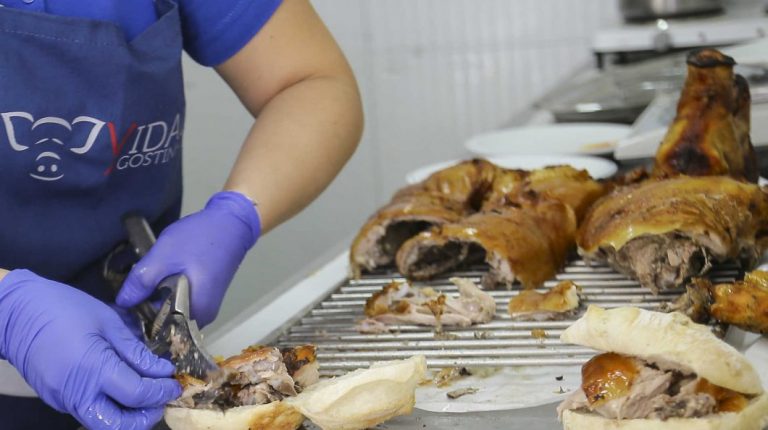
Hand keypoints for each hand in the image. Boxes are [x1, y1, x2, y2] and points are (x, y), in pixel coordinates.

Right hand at [0, 269, 180, 429]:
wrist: (15, 312)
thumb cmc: (64, 308)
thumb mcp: (107, 321)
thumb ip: (135, 351)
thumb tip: (162, 370)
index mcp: (93, 369)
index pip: (138, 395)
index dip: (161, 392)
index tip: (174, 383)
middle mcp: (77, 393)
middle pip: (119, 426)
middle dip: (146, 417)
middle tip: (161, 399)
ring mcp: (64, 400)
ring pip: (103, 424)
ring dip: (128, 417)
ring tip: (145, 395)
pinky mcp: (57, 399)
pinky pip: (89, 411)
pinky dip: (111, 407)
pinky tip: (123, 388)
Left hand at [117, 191, 260, 326]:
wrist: (232, 222)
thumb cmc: (200, 239)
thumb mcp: (164, 256)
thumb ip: (141, 282)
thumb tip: (122, 303)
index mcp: (195, 313)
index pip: (159, 330)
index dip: (138, 321)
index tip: (121, 310)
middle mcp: (204, 317)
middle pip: (168, 323)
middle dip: (148, 312)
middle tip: (130, 295)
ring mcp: (208, 307)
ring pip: (174, 312)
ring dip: (158, 302)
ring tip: (142, 287)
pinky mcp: (209, 296)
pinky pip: (183, 303)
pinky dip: (170, 295)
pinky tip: (160, 282)